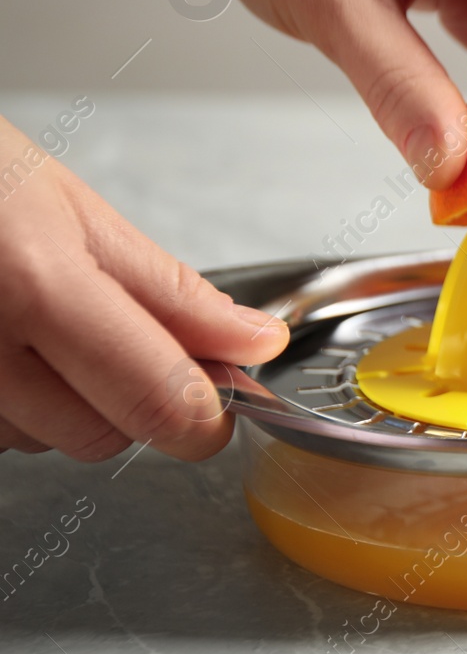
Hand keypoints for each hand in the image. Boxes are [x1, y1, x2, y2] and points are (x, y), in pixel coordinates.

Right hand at [0, 118, 287, 460]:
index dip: (204, 416)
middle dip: (128, 400)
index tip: (219, 403)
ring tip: (27, 320)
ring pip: (37, 442)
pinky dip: (6, 403)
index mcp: (35, 284)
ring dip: (58, 402)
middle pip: (100, 435)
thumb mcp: (76, 212)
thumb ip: (173, 294)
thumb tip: (254, 344)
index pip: (154, 398)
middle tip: (109, 331)